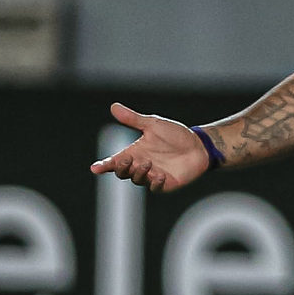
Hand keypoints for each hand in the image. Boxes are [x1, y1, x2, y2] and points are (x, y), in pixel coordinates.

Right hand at [88, 103, 210, 191]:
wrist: (198, 145)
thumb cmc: (175, 134)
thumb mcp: (152, 124)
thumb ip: (133, 119)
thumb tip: (114, 107)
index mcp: (135, 152)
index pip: (115, 161)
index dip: (104, 165)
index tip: (95, 168)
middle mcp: (141, 165)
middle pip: (122, 173)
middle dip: (121, 168)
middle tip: (127, 159)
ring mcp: (152, 176)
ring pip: (137, 180)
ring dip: (138, 172)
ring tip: (146, 163)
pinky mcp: (165, 184)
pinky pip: (155, 188)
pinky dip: (155, 183)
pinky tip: (160, 175)